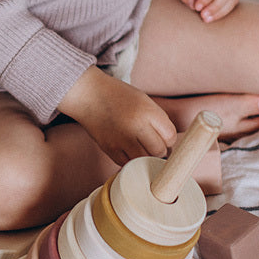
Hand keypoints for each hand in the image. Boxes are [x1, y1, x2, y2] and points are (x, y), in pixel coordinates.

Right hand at [58, 67, 176, 166]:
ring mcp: (121, 139)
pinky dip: (131, 160)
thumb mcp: (144, 101)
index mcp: (148, 111)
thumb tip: (169, 147)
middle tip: (153, 145)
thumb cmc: (119, 96)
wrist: (88, 94)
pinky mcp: (109, 149)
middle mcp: (136, 126)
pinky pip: (128, 164)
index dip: (169, 139)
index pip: (170, 137)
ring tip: (142, 148)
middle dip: (160, 151)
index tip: (163, 137)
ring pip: (145, 161)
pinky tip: (129, 150)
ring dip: (147, 158)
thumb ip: (158, 121)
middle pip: (160, 152)